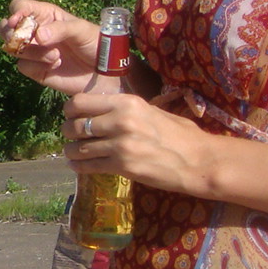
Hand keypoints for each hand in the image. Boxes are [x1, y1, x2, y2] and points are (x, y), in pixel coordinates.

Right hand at [0, 0, 98, 95]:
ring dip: (32, 52)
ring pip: (12, 48)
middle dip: (10, 34)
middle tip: (24, 40)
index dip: (15, 12)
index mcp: (45, 15)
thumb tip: (37, 36)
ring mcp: (34, 51)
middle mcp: (35, 31)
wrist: (105, 73)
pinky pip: (23, 66)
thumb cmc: (95, 43)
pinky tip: (55, 66)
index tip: (18, 22)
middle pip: (5, 27)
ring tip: (56, 56)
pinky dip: (37, 66)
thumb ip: (60, 29)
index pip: (19, 7)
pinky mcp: (35, 70)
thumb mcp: (81, 30)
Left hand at [61, 91, 212, 195]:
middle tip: (70, 135)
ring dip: (72, 151)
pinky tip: (78, 165)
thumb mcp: (152, 111)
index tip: (71, 115)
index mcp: (127, 102)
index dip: (71, 110)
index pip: (81, 102)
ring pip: (78, 148)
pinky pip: (88, 166)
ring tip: (73, 152)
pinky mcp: (123, 167)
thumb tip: (100, 111)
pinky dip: (79, 166)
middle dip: (68, 132)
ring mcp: (121, 145)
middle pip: (76, 126)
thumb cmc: (180, 135)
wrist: (199, 161)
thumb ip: (125, 110)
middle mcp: (120, 121)